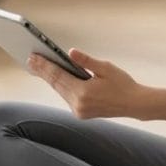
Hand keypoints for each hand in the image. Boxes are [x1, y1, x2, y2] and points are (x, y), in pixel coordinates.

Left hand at [26, 48, 145, 119]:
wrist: (135, 104)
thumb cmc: (123, 84)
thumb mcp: (106, 68)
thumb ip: (86, 61)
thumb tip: (70, 52)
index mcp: (84, 93)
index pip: (58, 76)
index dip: (44, 66)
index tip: (33, 57)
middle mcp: (79, 104)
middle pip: (55, 84)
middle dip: (42, 71)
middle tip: (30, 60)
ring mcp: (79, 111)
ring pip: (60, 91)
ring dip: (49, 78)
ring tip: (38, 67)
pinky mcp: (81, 113)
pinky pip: (66, 96)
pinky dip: (59, 86)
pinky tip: (54, 78)